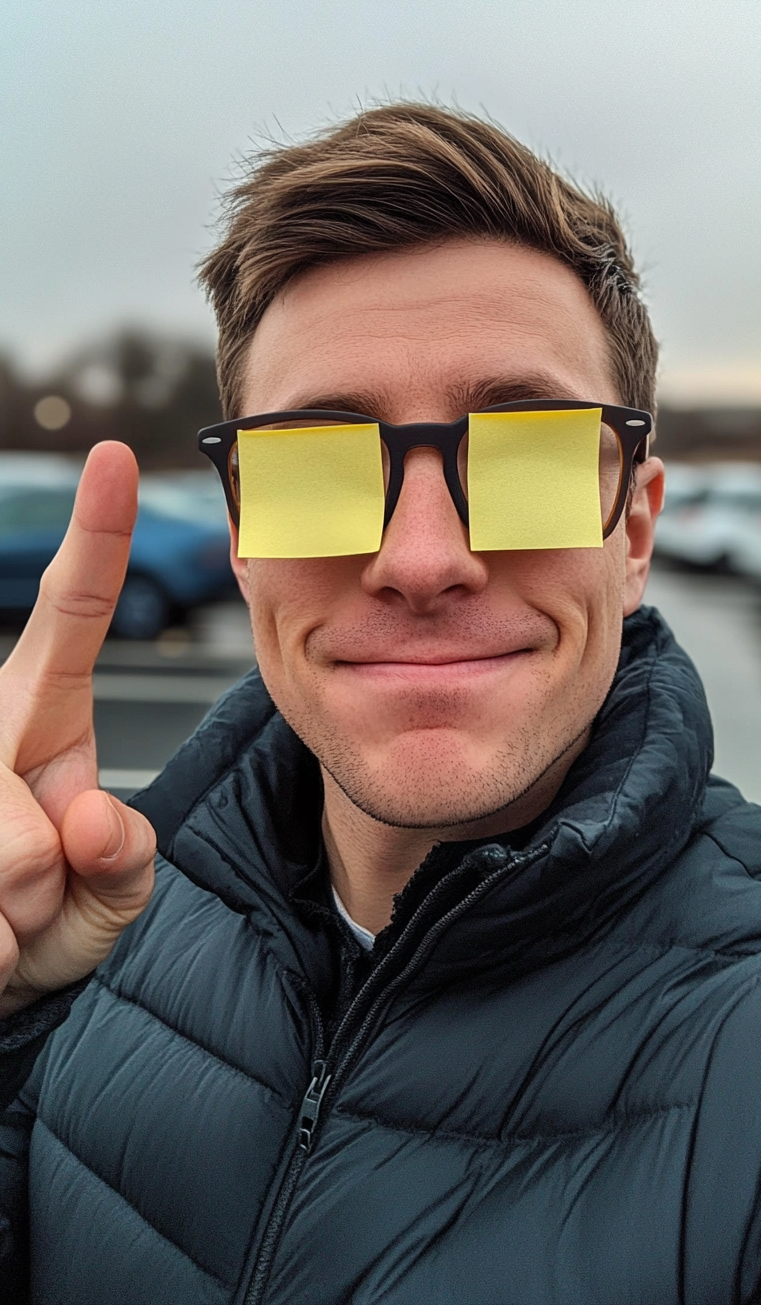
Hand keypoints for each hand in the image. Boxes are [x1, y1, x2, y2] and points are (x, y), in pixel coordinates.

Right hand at [0, 442, 155, 1018]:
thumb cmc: (45, 918)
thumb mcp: (107, 896)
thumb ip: (123, 862)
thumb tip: (88, 820)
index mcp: (39, 716)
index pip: (73, 618)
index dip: (97, 538)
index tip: (114, 459)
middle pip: (25, 811)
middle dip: (40, 881)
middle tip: (30, 896)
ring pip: (6, 864)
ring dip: (14, 927)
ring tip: (0, 920)